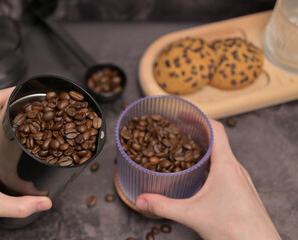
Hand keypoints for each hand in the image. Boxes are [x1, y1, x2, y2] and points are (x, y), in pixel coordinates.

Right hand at [135, 120, 280, 239]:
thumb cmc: (235, 230)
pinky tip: (199, 175)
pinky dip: (210, 164)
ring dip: (203, 149)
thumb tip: (140, 200)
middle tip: (178, 132)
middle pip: (217, 140)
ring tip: (185, 150)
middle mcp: (236, 169)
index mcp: (226, 165)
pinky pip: (224, 169)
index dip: (199, 118)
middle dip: (196, 133)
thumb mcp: (193, 215)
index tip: (183, 115)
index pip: (216, 129)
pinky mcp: (240, 191)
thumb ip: (164, 206)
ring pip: (221, 155)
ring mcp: (240, 180)